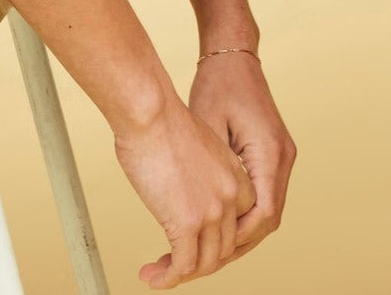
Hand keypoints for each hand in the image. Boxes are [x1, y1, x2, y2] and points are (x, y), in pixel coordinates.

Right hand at [113, 90, 256, 288]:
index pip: (239, 223)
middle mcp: (232, 194)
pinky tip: (151, 276)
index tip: (192, 245)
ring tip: (156, 273)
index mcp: (236, 174)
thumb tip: (186, 189)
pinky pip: (184, 266)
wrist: (152, 113)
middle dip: (198, 262)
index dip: (217, 240)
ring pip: (207, 262)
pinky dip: (167, 278)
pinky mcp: (189, 222)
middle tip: (171, 264)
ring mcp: (214, 210)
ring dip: (181, 274)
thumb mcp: (197, 149)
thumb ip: (201, 173)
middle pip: (225, 247)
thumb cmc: (163, 123)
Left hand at [179, 49, 296, 270]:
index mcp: (270, 151)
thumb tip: (201, 219)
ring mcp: (282, 156)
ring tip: (202, 251)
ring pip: (267, 213)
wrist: (233, 56)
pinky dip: (242, 217)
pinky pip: (263, 198)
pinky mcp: (272, 154)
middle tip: (196, 263)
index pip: (263, 214)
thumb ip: (212, 174)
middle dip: (234, 246)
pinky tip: (215, 225)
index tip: (202, 254)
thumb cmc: (216, 85)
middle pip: (267, 220)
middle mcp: (283, 157)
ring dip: (238, 234)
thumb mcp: (207, 128)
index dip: (235, 240)